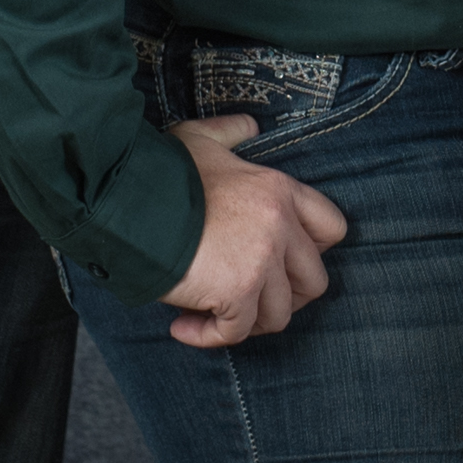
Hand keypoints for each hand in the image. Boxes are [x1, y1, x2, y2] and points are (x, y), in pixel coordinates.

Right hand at [157, 115, 349, 348]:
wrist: (129, 200)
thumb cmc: (161, 171)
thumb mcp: (199, 139)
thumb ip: (230, 132)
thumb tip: (249, 126)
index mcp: (279, 190)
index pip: (333, 228)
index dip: (311, 254)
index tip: (282, 264)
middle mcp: (280, 225)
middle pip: (314, 282)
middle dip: (284, 299)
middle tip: (250, 299)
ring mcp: (262, 259)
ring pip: (278, 315)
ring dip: (245, 321)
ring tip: (212, 312)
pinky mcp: (237, 290)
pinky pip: (236, 332)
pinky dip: (209, 336)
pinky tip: (182, 326)